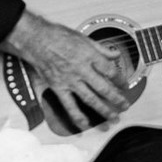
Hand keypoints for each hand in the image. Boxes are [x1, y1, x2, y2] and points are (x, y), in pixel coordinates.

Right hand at [0, 11, 131, 128]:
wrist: (36, 40)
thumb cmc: (59, 36)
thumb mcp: (84, 37)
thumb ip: (101, 49)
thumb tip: (115, 54)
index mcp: (90, 56)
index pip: (111, 71)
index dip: (121, 80)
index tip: (125, 85)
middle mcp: (82, 70)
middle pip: (104, 88)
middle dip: (117, 99)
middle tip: (125, 106)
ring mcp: (70, 81)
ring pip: (90, 99)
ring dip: (103, 110)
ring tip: (113, 119)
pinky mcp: (58, 88)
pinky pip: (69, 105)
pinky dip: (77, 117)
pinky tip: (86, 125)